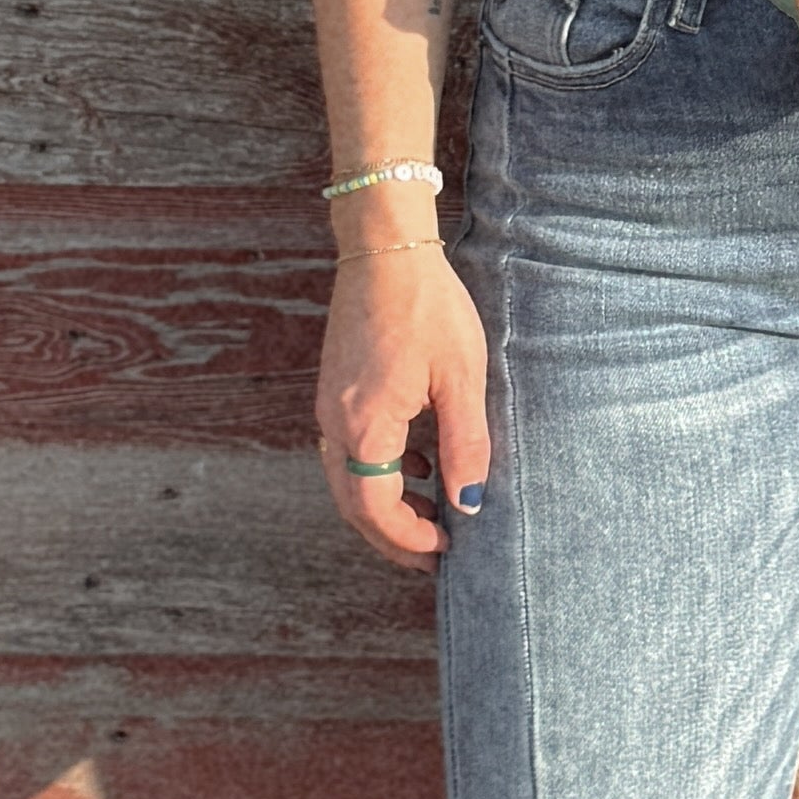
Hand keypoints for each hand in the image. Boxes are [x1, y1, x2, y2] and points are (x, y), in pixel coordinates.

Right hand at [316, 229, 492, 572]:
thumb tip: (469, 503)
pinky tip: (419, 462)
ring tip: (433, 511)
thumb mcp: (461, 379)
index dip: (409, 539)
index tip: (446, 549)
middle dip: (393, 534)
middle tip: (435, 551)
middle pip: (354, 503)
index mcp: (366, 426)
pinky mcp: (334, 389)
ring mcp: (329, 405)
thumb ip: (466, 446)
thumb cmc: (428, 306)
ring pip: (347, 479)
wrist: (384, 247)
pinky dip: (379, 471)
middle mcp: (336, 422)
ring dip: (385, 505)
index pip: (376, 510)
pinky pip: (348, 449)